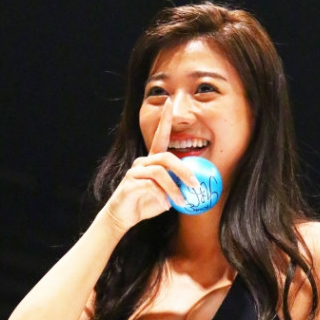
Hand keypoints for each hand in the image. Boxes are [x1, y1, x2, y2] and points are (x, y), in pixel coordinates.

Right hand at [101, 99, 195, 233]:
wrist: (123, 217)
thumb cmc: (146, 203)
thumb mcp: (166, 194)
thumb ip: (176, 185)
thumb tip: (196, 185)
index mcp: (152, 161)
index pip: (159, 136)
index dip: (164, 119)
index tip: (170, 102)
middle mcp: (142, 162)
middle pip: (166, 158)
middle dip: (184, 170)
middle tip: (195, 184)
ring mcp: (135, 172)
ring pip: (159, 172)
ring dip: (174, 188)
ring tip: (182, 202)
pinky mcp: (129, 184)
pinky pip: (150, 186)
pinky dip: (161, 196)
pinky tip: (165, 206)